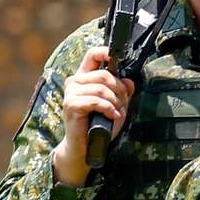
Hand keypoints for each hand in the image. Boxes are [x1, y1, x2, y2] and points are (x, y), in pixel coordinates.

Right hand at [54, 47, 135, 186]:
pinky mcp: (70, 105)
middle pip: (104, 74)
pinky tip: (112, 115)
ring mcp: (71, 93)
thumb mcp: (116, 104)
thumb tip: (129, 81)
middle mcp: (75, 81)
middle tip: (123, 102)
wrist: (87, 146)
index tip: (117, 58)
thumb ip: (123, 91)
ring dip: (115, 101)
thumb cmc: (100, 124)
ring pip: (101, 88)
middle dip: (119, 89)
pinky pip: (95, 101)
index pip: (93, 55)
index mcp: (85, 77)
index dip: (106, 52)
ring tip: (117, 111)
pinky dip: (108, 108)